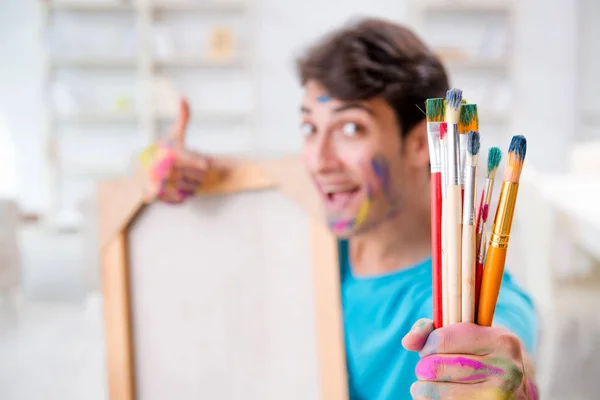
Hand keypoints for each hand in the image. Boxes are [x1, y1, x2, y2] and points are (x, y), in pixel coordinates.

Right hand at [139, 97, 226, 203]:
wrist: (140, 170)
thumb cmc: (162, 151)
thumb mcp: (173, 135)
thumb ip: (182, 118)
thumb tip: (183, 98)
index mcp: (172, 154)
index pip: (197, 163)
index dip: (200, 163)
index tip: (205, 164)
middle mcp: (166, 170)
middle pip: (198, 177)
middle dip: (196, 174)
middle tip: (186, 169)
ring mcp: (161, 184)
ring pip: (192, 189)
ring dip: (190, 185)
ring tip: (181, 177)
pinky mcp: (159, 197)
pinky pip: (183, 199)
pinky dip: (183, 195)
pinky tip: (175, 187)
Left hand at [402, 319, 537, 399]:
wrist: (516, 391)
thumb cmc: (482, 356)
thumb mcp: (467, 333)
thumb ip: (432, 329)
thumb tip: (407, 342)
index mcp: (501, 342)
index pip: (441, 340)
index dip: (427, 345)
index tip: (432, 348)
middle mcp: (505, 371)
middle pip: (434, 368)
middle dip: (424, 367)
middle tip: (434, 368)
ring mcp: (497, 398)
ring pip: (431, 392)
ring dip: (422, 388)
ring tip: (434, 383)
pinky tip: (441, 396)